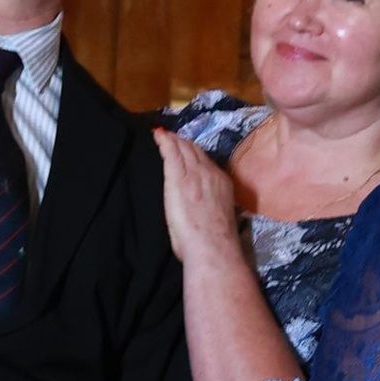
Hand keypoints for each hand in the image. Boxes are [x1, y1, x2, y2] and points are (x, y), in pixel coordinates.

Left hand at [156, 127, 245, 271]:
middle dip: (183, 143)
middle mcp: (209, 173)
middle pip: (195, 151)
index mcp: (221, 183)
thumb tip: (205, 205)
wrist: (212, 245)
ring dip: (174, 141)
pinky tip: (158, 135)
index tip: (187, 150)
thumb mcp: (220, 215)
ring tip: (164, 135)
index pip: (207, 162)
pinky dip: (164, 142)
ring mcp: (194, 174)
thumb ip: (212, 203)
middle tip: (172, 137)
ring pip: (184, 149)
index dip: (195, 154)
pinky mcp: (178, 178)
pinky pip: (171, 153)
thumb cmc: (215, 241)